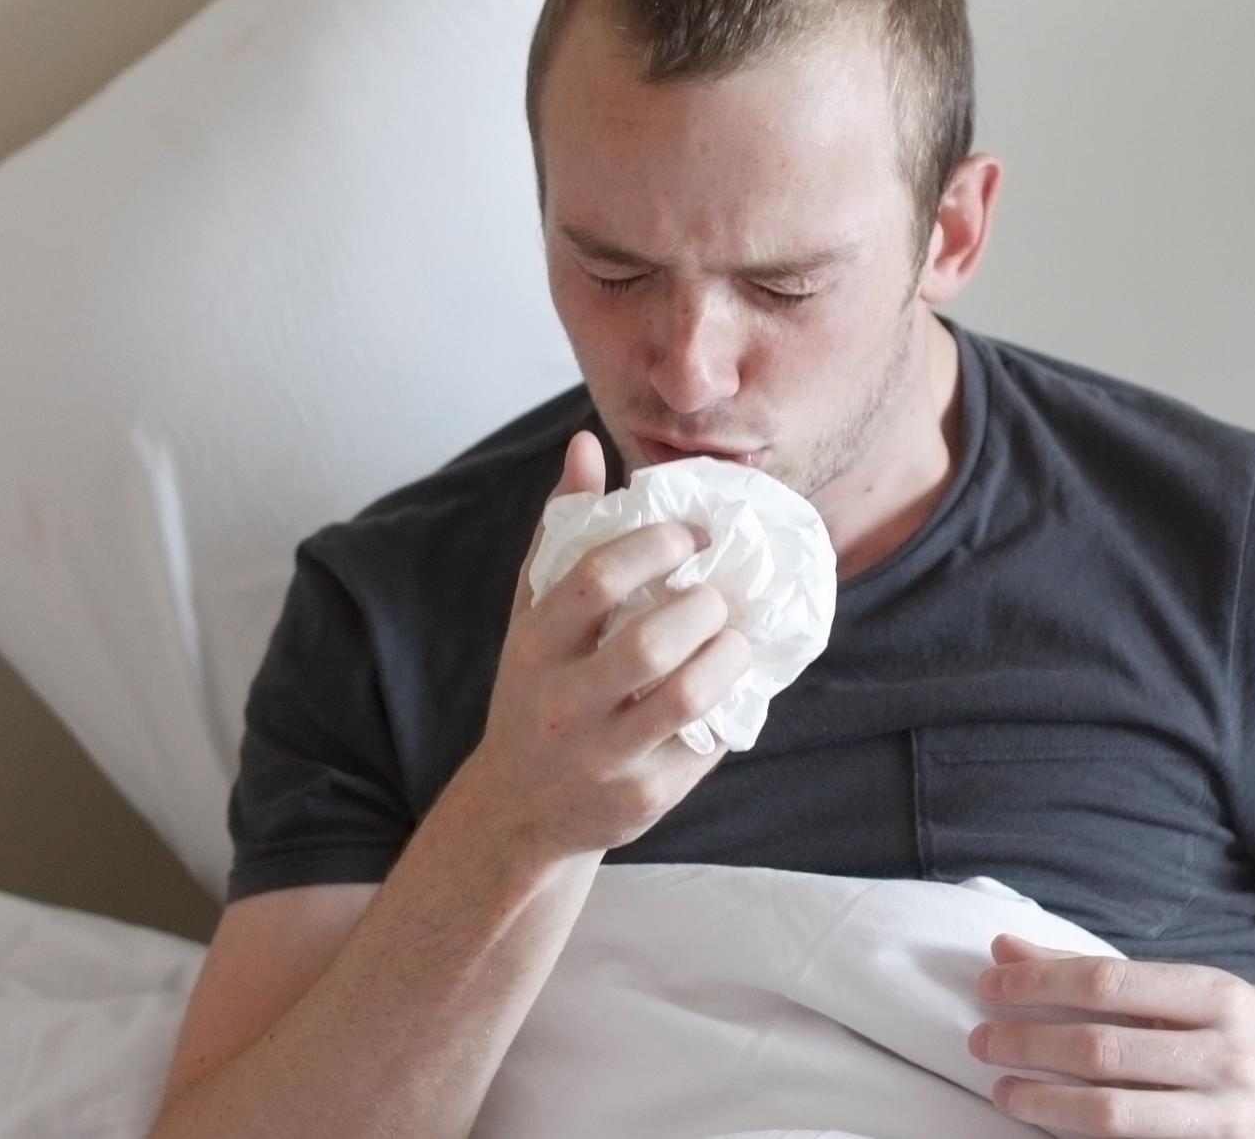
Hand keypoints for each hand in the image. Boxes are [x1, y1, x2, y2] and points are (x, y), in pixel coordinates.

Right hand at [460, 430, 746, 859]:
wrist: (519, 809)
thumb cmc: (536, 688)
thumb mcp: (533, 612)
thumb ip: (562, 530)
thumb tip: (586, 445)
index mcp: (535, 645)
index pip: (595, 580)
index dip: (655, 545)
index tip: (691, 534)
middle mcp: (562, 702)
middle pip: (649, 643)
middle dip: (703, 606)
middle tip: (718, 594)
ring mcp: (603, 755)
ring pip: (686, 698)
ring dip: (728, 656)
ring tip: (735, 637)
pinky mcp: (643, 798)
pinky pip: (706, 745)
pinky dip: (730, 709)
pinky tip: (729, 688)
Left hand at [970, 933, 1254, 1137]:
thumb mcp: (1199, 990)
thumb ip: (1102, 973)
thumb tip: (1009, 948)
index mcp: (1221, 997)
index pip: (1109, 984)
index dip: (1038, 984)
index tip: (989, 983)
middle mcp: (1228, 1058)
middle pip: (1103, 1050)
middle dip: (1028, 1042)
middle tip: (981, 1039)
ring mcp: (1228, 1117)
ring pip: (1115, 1114)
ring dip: (1045, 1102)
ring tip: (1003, 1089)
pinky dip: (1084, 1138)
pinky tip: (1052, 1127)